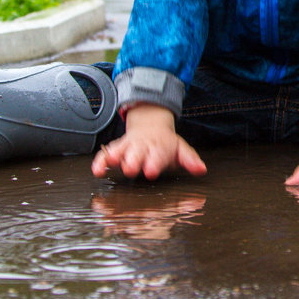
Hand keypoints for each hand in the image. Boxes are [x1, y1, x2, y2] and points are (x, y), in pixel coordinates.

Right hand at [91, 104, 207, 180]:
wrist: (150, 126)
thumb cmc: (166, 144)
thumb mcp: (181, 150)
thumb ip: (190, 160)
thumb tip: (201, 169)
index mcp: (159, 147)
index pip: (157, 156)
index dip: (154, 163)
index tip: (151, 171)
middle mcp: (142, 147)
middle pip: (137, 154)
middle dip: (133, 161)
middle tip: (130, 169)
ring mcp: (128, 148)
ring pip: (120, 151)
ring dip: (115, 157)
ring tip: (110, 164)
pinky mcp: (116, 150)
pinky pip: (105, 155)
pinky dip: (100, 162)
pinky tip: (97, 171)